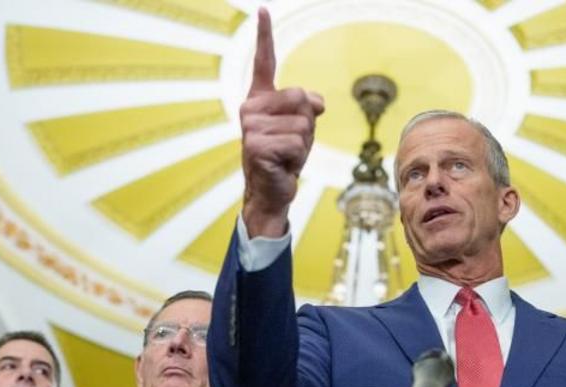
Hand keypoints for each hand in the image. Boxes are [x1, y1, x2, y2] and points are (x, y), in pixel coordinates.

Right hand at [239, 7, 325, 237]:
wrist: (271, 190)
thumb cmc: (285, 156)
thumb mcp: (301, 126)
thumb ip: (307, 107)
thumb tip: (315, 103)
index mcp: (259, 98)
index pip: (264, 62)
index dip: (264, 36)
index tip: (263, 10)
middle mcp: (250, 108)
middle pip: (300, 98)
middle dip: (307, 124)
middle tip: (291, 143)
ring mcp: (250, 128)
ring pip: (302, 124)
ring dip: (304, 144)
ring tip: (286, 155)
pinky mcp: (256, 146)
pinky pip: (297, 144)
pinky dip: (298, 158)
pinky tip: (283, 165)